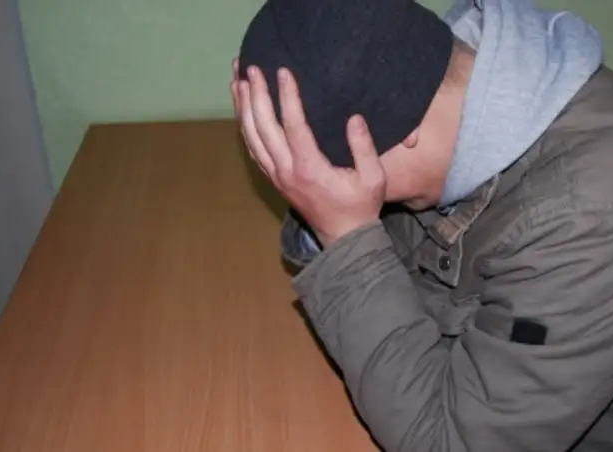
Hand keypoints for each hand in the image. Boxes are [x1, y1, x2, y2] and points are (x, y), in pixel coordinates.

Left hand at [230, 60, 386, 246]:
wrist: (344, 238)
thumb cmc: (361, 206)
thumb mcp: (373, 178)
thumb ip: (364, 148)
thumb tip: (355, 118)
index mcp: (310, 168)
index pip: (294, 126)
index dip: (287, 97)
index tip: (284, 72)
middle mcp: (287, 171)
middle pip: (264, 127)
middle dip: (257, 95)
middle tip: (251, 67)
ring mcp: (277, 176)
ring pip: (252, 137)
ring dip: (244, 108)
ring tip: (238, 80)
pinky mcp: (274, 179)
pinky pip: (253, 149)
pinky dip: (245, 126)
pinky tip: (243, 109)